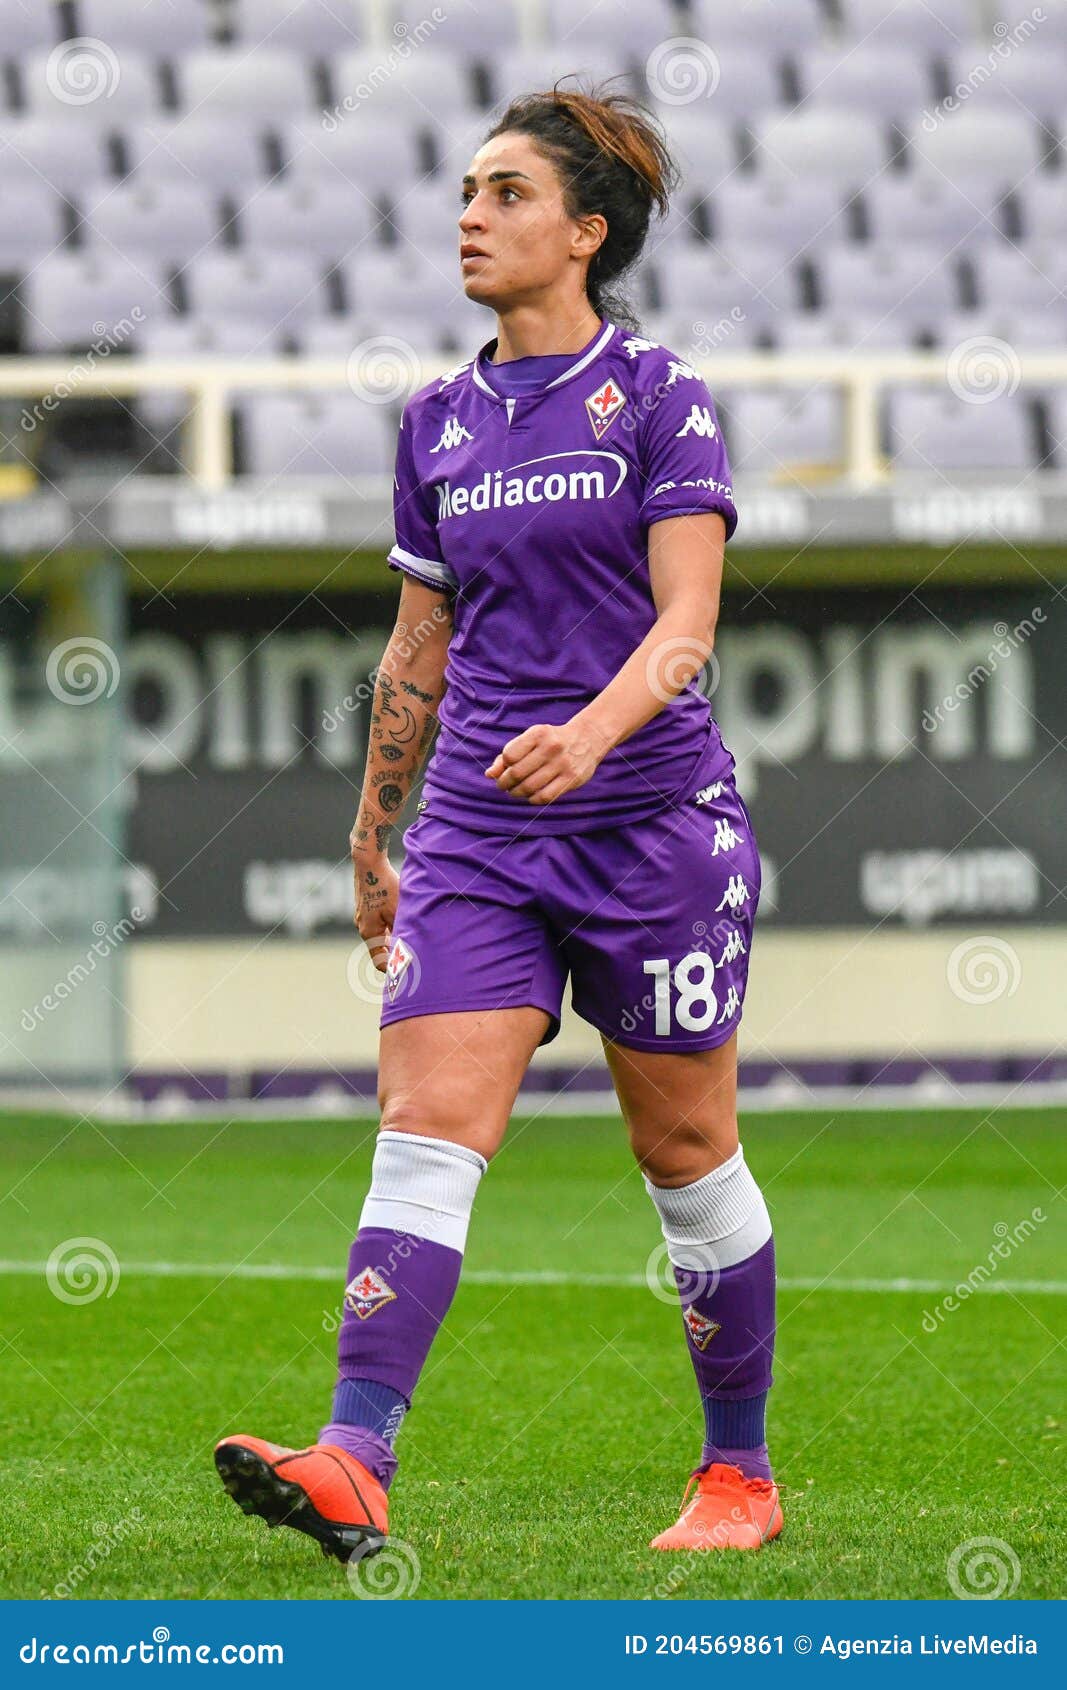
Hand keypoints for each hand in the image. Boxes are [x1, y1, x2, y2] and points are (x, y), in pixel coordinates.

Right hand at [351, 849, 399, 971]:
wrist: (369, 863)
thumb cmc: (384, 886)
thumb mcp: (398, 911)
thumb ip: (401, 932)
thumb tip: (408, 950)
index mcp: (369, 932)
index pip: (379, 960)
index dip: (392, 968)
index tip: (406, 972)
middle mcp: (363, 926)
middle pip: (379, 948)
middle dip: (394, 954)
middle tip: (412, 958)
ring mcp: (363, 916)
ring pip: (380, 935)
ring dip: (393, 938)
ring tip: (410, 939)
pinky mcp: (365, 906)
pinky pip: (378, 923)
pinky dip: (389, 926)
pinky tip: (401, 919)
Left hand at [484, 714, 612, 805]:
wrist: (588, 738)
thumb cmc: (551, 740)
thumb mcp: (530, 739)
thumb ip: (508, 755)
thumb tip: (489, 774)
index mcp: (538, 733)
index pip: (509, 755)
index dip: (502, 767)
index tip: (504, 770)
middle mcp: (551, 747)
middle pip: (517, 773)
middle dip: (504, 783)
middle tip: (504, 786)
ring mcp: (563, 764)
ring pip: (529, 787)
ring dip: (516, 793)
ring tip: (516, 791)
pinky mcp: (572, 779)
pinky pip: (544, 797)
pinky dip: (532, 799)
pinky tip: (531, 795)